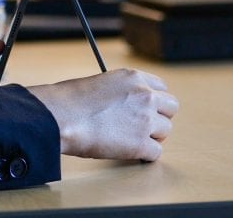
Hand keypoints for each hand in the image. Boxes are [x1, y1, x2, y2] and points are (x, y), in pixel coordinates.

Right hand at [28, 69, 178, 161]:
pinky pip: (155, 153)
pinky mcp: (141, 144)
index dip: (154, 100)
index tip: (147, 108)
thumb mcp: (100, 83)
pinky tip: (130, 152)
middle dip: (159, 117)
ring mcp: (145, 120)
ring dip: (152, 136)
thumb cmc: (69, 101)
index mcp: (133, 78)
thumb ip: (121, 92)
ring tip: (131, 139)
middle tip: (143, 125)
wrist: (61, 117)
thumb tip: (125, 106)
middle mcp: (145, 96)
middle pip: (171, 108)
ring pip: (165, 131)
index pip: (161, 87)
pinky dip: (144, 155)